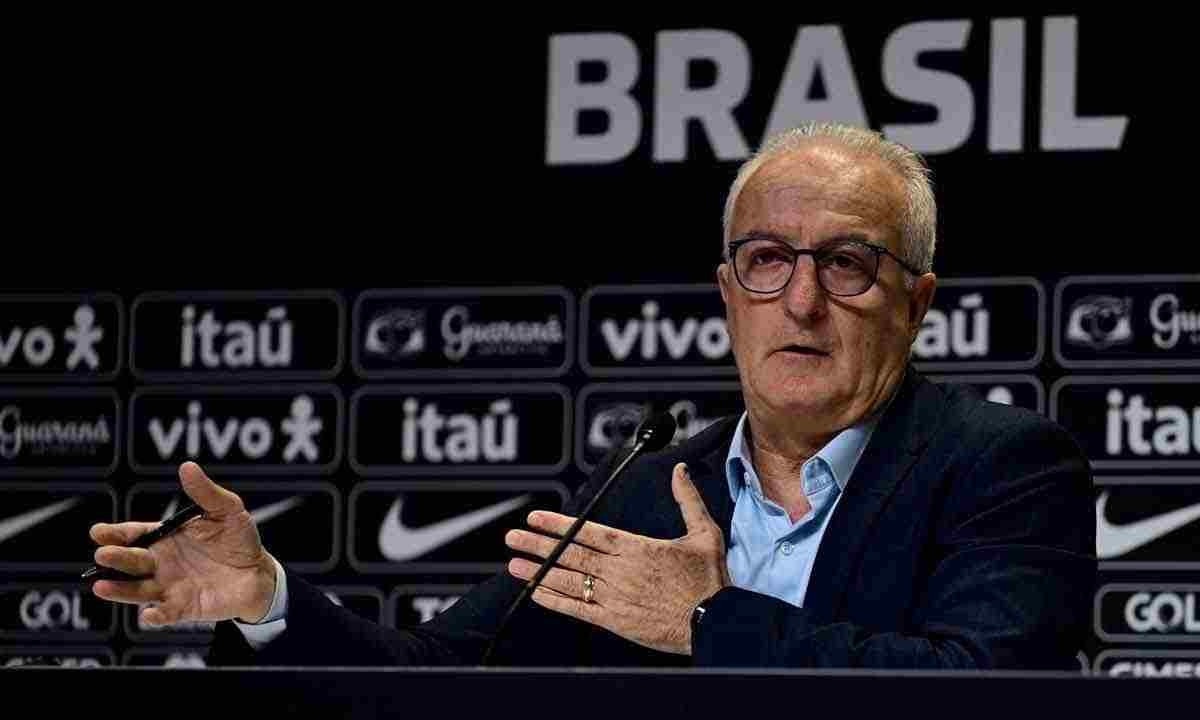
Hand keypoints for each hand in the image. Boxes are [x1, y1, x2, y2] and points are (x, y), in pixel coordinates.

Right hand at [88, 461, 276, 626]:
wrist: (259, 572)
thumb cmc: (238, 539)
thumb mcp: (227, 511)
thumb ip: (206, 493)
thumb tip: (187, 467)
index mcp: (166, 538)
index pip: (135, 535)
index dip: (116, 533)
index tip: (99, 531)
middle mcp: (161, 563)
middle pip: (132, 561)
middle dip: (116, 558)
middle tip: (103, 554)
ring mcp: (169, 587)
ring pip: (138, 590)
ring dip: (120, 590)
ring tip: (101, 587)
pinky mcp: (183, 608)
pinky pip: (165, 614)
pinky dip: (155, 616)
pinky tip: (148, 614)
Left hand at [504, 462, 729, 654]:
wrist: (714, 623)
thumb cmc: (709, 580)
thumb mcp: (704, 533)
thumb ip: (687, 500)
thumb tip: (680, 471)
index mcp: (636, 548)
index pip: (588, 531)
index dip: (558, 524)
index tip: (535, 517)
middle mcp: (619, 570)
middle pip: (571, 554)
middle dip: (538, 545)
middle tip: (513, 537)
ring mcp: (614, 597)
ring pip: (569, 580)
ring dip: (539, 572)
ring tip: (515, 565)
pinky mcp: (615, 621)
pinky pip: (578, 609)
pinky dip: (556, 601)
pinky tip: (537, 594)